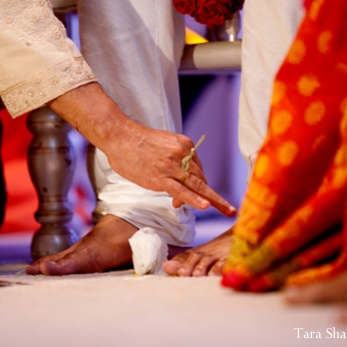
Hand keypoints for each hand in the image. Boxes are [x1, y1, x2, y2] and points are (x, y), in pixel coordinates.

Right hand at [48, 82, 235, 215]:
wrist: (120, 136)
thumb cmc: (137, 143)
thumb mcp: (163, 146)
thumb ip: (174, 162)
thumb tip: (179, 183)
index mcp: (185, 145)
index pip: (198, 169)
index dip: (199, 184)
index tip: (198, 195)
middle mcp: (182, 154)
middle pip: (201, 179)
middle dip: (208, 195)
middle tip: (223, 207)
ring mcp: (172, 166)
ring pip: (196, 185)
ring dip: (212, 199)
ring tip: (227, 210)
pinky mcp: (161, 177)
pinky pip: (182, 190)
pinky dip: (195, 199)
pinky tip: (205, 205)